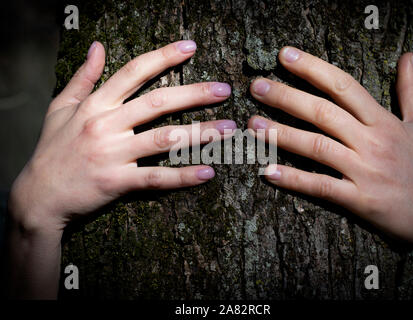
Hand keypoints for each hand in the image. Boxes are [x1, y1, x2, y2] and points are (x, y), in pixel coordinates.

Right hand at [8, 40, 234, 235]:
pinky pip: (156, 178)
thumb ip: (83, 77)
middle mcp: (106, 125)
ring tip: (228, 128)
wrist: (38, 195)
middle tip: (224, 90)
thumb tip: (97, 46)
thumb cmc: (52, 150)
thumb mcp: (61, 108)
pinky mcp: (117, 182)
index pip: (134, 73)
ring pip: (164, 139)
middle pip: (157, 103)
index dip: (163, 57)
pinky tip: (207, 172)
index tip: (190, 47)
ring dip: (200, 133)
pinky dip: (182, 176)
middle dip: (194, 93)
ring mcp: (112, 154)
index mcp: (96, 105)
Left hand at [249, 47, 412, 247]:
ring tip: (253, 125)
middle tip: (256, 87)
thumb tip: (408, 56)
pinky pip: (322, 186)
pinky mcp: (361, 200)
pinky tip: (268, 172)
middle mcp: (373, 141)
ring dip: (281, 134)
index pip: (344, 86)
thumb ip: (410, 91)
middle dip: (286, 97)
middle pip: (323, 112)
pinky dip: (294, 179)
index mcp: (385, 121)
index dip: (313, 69)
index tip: (286, 56)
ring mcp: (366, 170)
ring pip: (317, 146)